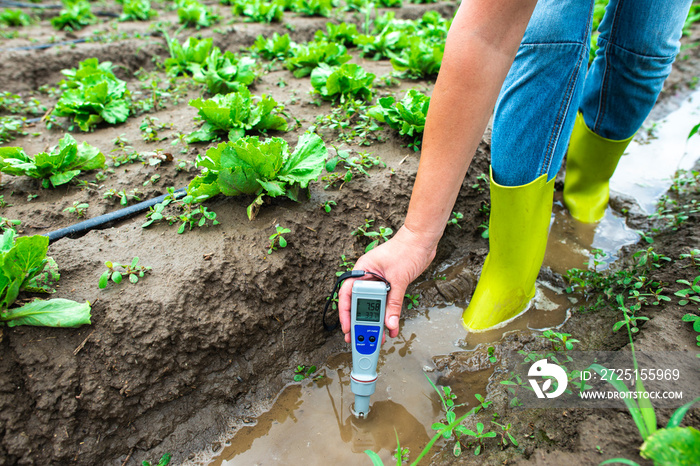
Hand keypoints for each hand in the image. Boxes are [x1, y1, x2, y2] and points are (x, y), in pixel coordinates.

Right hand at [338, 226, 436, 342]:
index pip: (347, 294)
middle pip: (359, 303)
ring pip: (373, 306)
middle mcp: (368, 277)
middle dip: (359, 322)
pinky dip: (388, 316)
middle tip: (359, 338)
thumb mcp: (398, 279)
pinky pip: (386, 304)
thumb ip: (394, 303)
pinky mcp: (390, 286)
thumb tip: (390, 324)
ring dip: (375, 322)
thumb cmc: (406, 249)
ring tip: (376, 338)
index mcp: (362, 270)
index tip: (347, 328)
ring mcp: (378, 282)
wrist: (423, 241)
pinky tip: (391, 327)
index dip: (345, 312)